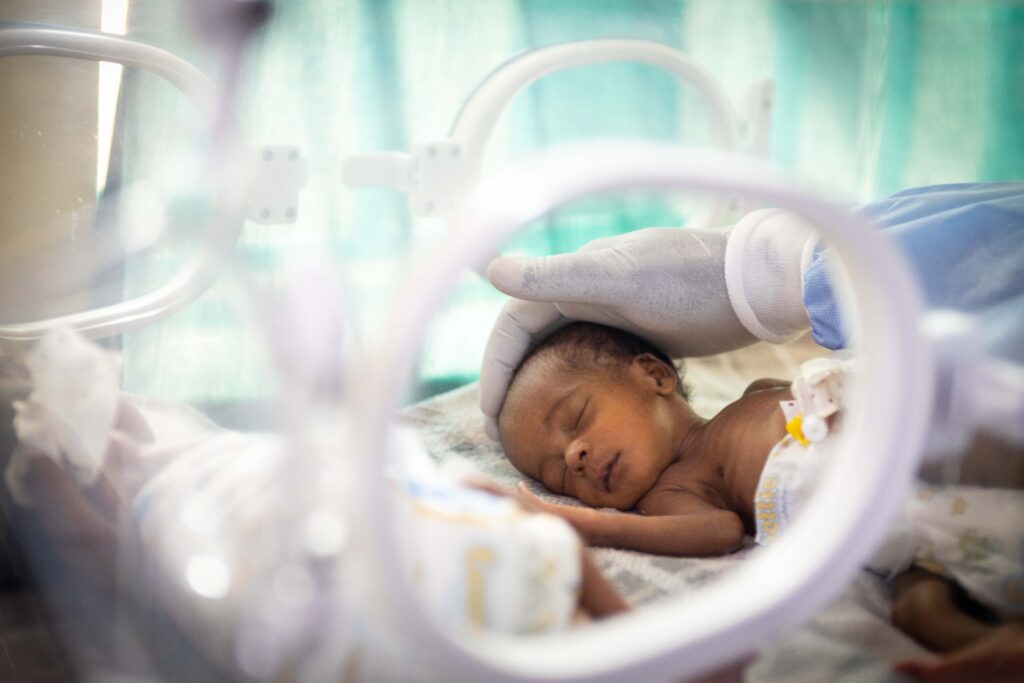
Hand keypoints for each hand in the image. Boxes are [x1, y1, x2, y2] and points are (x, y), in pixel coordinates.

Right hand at [480, 227, 753, 439]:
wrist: (756, 286)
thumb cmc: (689, 282)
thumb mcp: (619, 280)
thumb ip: (556, 277)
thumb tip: (489, 271)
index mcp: (573, 276)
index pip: (515, 324)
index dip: (496, 368)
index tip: (490, 415)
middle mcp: (586, 290)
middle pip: (532, 341)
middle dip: (511, 384)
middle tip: (500, 432)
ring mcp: (614, 310)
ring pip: (560, 354)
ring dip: (540, 388)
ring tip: (532, 429)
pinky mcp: (641, 331)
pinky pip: (593, 363)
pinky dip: (576, 388)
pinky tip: (579, 414)